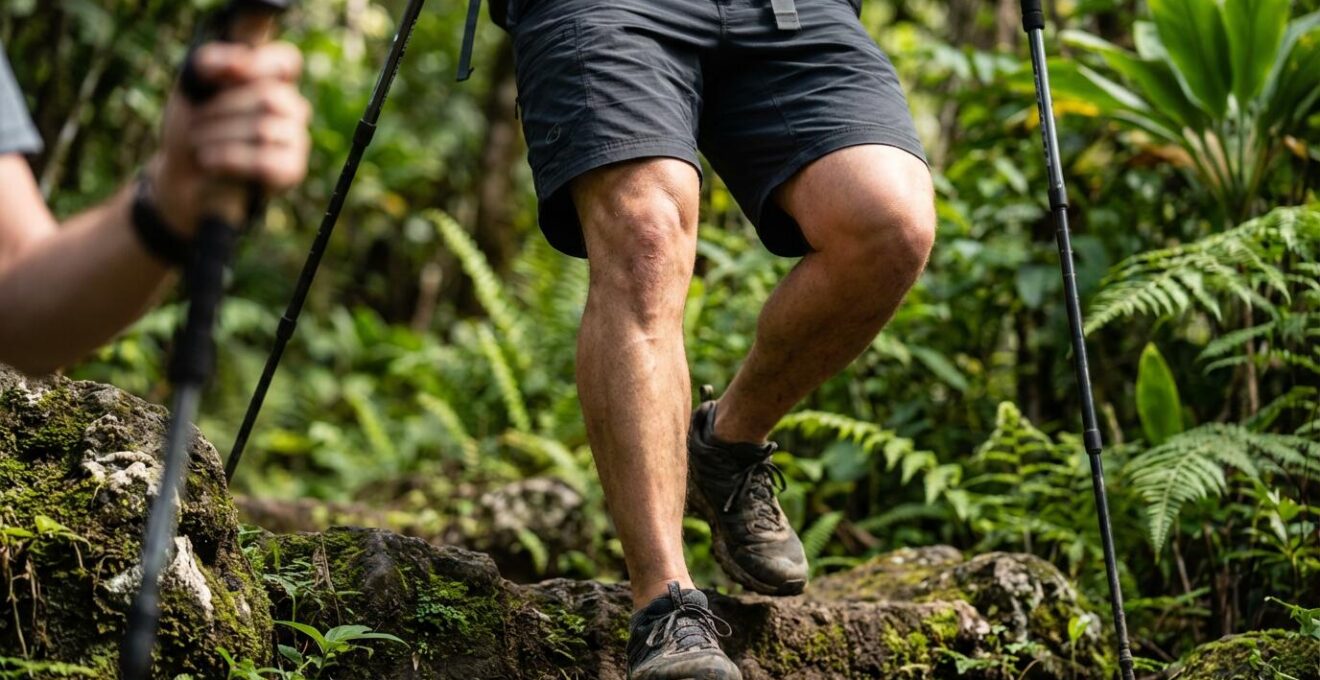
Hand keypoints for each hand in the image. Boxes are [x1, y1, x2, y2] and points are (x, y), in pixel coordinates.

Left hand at [150, 41, 311, 235]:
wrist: (186, 176)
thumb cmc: (193, 126)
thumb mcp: (192, 88)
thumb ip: (210, 64)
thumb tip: (238, 61)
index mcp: (274, 81)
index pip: (287, 61)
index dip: (261, 63)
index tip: (227, 71)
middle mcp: (293, 108)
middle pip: (268, 96)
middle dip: (222, 109)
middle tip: (194, 124)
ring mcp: (297, 139)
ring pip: (264, 129)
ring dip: (219, 136)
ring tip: (197, 144)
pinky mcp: (292, 170)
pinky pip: (264, 161)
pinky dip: (229, 159)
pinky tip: (208, 161)